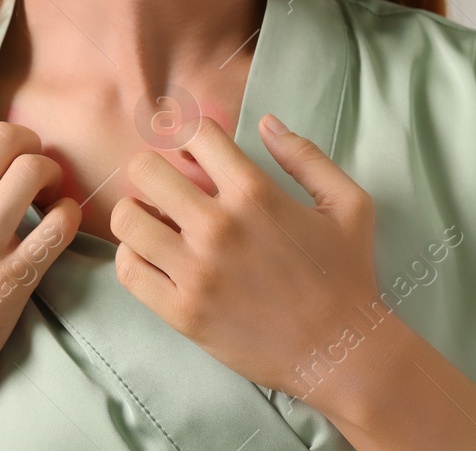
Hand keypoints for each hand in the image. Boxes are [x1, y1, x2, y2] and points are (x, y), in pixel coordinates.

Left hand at [109, 112, 380, 406]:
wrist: (343, 354)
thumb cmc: (347, 276)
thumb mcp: (348, 205)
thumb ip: (306, 156)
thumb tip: (266, 121)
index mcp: (255, 194)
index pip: (194, 134)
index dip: (189, 137)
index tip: (194, 156)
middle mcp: (219, 227)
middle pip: (145, 170)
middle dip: (154, 172)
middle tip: (168, 190)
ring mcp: (196, 272)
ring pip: (127, 218)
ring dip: (139, 215)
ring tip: (157, 225)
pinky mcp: (182, 312)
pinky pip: (128, 270)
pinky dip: (133, 259)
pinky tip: (154, 260)